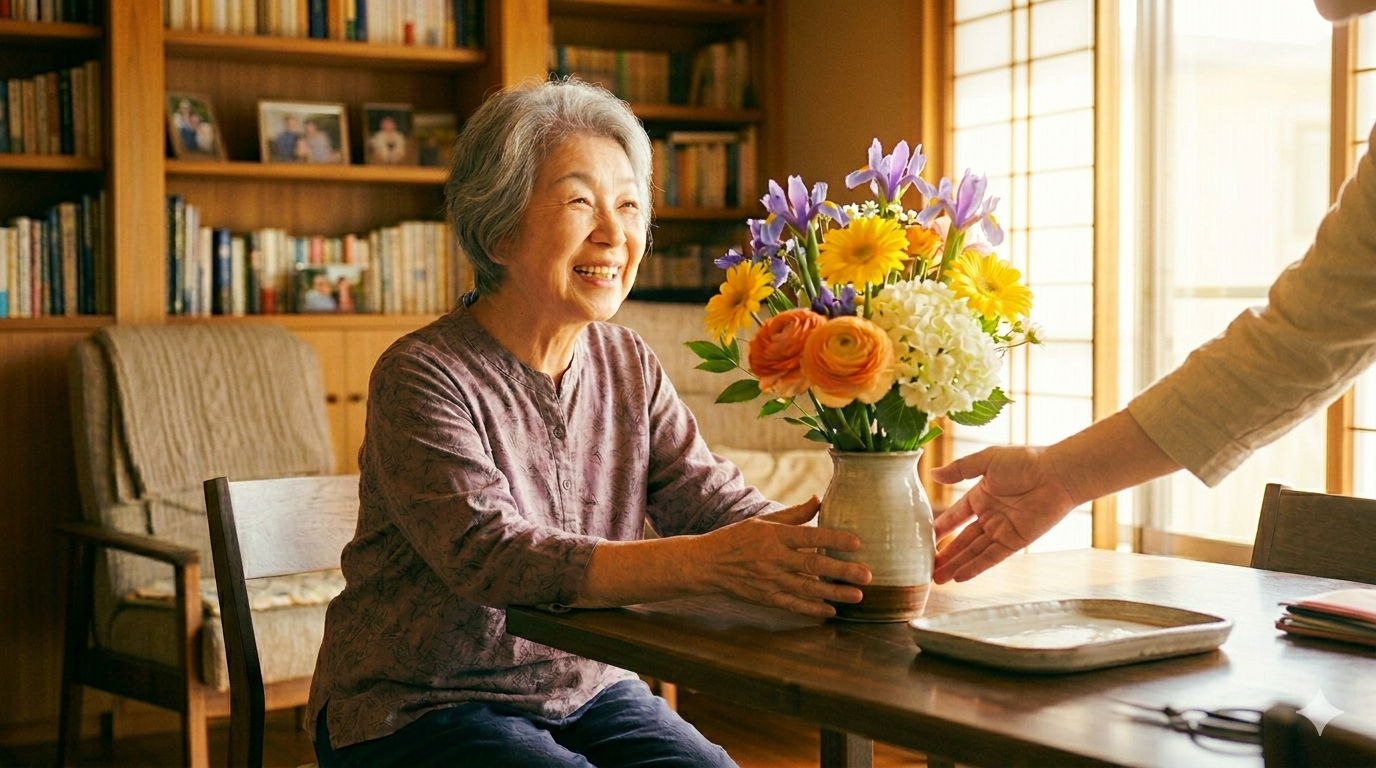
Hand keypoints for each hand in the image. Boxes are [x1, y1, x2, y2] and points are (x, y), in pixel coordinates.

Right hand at [698, 497, 871, 617]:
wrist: (707, 564)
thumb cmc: (738, 538)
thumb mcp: (763, 521)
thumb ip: (794, 514)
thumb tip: (819, 499)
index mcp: (774, 535)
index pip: (809, 536)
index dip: (833, 539)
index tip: (857, 543)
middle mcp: (773, 558)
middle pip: (812, 565)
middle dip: (842, 571)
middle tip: (868, 575)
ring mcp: (769, 580)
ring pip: (807, 589)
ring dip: (833, 593)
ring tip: (857, 596)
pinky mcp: (765, 598)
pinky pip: (792, 605)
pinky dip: (811, 610)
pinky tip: (831, 612)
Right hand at [930, 446, 1079, 583]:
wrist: (1058, 474)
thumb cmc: (1025, 461)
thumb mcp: (987, 460)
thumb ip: (960, 469)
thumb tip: (932, 474)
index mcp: (981, 496)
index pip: (955, 516)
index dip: (941, 528)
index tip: (924, 540)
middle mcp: (989, 516)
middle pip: (962, 540)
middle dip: (945, 554)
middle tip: (927, 568)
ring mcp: (1002, 530)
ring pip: (974, 552)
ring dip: (956, 565)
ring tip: (937, 579)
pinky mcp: (1015, 541)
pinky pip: (991, 558)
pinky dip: (975, 568)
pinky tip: (959, 578)